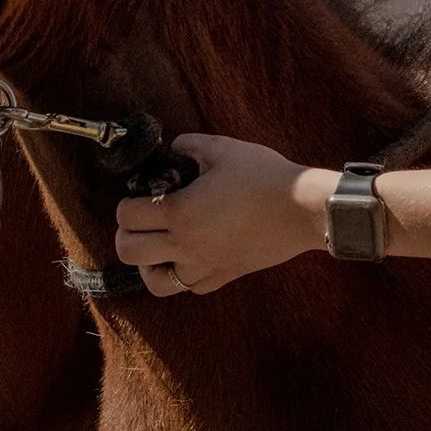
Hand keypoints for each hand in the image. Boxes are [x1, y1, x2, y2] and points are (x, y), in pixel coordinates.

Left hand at [113, 132, 331, 295]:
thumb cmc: (266, 177)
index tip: (139, 194)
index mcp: (180, 213)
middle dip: (127, 234)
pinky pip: (189, 286)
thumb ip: (189, 144)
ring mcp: (204, 266)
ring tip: (159, 247)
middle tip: (140, 221)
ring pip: (154, 281)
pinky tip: (192, 255)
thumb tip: (174, 149)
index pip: (127, 216)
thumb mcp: (224, 148)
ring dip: (149, 263)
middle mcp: (186, 245)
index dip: (126, 203)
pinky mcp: (223, 276)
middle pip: (128, 251)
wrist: (304, 210)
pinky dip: (182, 273)